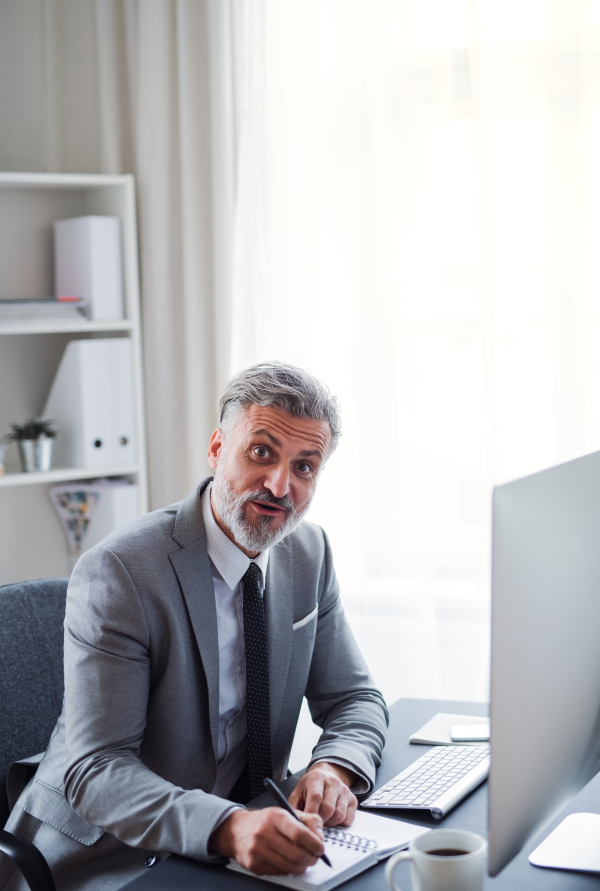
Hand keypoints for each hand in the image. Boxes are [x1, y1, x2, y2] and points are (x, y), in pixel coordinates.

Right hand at [209, 807, 324, 874]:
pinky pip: (279, 873)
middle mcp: (264, 833)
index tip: (321, 848)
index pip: (299, 833)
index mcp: (275, 817)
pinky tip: (288, 861)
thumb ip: (308, 821)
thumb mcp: (287, 812)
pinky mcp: (254, 865)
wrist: (237, 830)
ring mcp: (258, 851)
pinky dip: (288, 869)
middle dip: (311, 859)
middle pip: (296, 855)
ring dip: (302, 867)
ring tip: (303, 860)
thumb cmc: (265, 821)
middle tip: (315, 857)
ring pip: (289, 867)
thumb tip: (320, 838)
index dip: (314, 844)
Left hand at [288, 762, 357, 827]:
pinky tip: (332, 819)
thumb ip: (294, 808)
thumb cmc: (309, 788)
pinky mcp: (353, 799)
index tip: (307, 824)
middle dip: (320, 821)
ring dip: (329, 824)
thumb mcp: (297, 793)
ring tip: (322, 821)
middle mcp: (333, 782)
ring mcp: (344, 790)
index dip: (311, 813)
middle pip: (328, 808)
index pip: (316, 796)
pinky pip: (348, 819)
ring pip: (339, 815)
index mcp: (316, 778)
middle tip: (314, 825)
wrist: (326, 776)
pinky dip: (339, 824)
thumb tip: (294, 825)